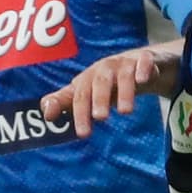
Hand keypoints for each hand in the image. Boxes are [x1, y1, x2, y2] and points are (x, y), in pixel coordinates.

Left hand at [41, 44, 182, 138]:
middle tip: (100, 118)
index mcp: (89, 78)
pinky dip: (143, 68)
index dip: (79, 112)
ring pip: (123, 74)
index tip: (82, 133)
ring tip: (125, 111)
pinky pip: (145, 61)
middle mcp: (106, 69)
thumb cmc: (108, 81)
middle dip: (98, 98)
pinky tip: (143, 80)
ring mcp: (126, 63)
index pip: (80, 95)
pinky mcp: (146, 59)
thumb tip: (45, 114)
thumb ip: (65, 101)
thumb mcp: (87, 90)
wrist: (140, 61)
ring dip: (123, 90)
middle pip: (99, 82)